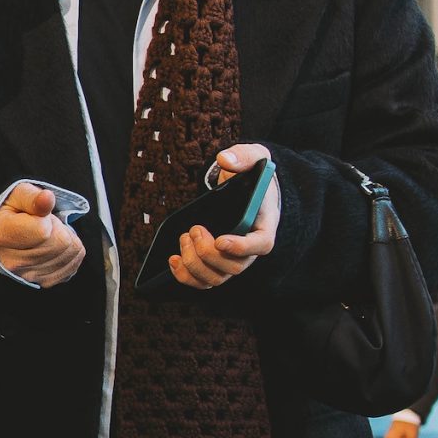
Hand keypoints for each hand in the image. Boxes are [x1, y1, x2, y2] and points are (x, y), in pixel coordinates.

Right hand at [0, 183, 85, 288]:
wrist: (4, 232)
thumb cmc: (12, 211)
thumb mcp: (18, 195)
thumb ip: (33, 197)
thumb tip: (47, 198)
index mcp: (0, 235)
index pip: (43, 231)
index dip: (48, 219)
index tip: (38, 216)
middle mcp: (11, 262)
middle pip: (60, 243)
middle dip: (60, 227)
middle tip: (45, 223)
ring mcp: (27, 275)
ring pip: (70, 254)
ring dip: (67, 239)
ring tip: (49, 234)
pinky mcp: (42, 282)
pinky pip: (72, 266)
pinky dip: (71, 253)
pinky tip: (56, 246)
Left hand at [169, 142, 281, 290]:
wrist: (247, 192)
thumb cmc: (252, 177)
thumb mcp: (255, 157)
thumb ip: (244, 155)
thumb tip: (225, 159)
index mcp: (264, 226)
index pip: (261, 245)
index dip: (241, 247)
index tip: (219, 240)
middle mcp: (251, 250)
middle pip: (234, 267)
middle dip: (207, 252)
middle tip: (193, 229)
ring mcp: (233, 260)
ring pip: (216, 278)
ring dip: (194, 264)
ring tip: (184, 238)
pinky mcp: (216, 265)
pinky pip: (202, 281)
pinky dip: (185, 276)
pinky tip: (173, 259)